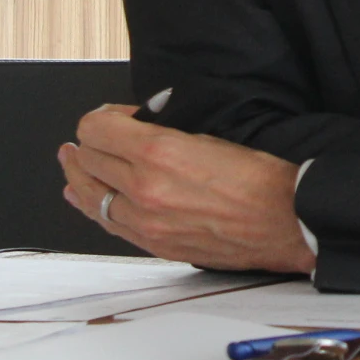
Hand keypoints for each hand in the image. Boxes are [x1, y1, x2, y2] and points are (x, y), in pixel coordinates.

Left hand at [57, 105, 316, 273]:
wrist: (287, 219)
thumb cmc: (263, 175)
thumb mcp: (215, 132)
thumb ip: (169, 129)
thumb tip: (142, 124)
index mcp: (159, 152)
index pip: (96, 129)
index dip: (100, 116)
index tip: (112, 115)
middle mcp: (143, 189)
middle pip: (88, 160)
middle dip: (89, 143)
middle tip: (96, 135)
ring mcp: (144, 221)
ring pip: (89, 195)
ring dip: (79, 174)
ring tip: (72, 161)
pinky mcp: (154, 243)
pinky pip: (107, 222)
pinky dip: (92, 205)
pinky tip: (83, 195)